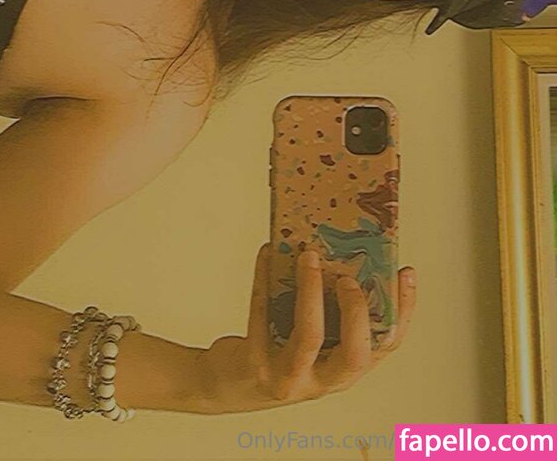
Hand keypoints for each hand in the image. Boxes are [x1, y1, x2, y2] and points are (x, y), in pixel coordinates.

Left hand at [194, 244, 415, 413]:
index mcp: (344, 369)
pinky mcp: (256, 364)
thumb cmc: (278, 350)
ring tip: (309, 256)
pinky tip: (267, 252)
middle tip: (349, 276)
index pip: (385, 345)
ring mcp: (289, 377)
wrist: (228, 384)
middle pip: (353, 355)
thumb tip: (338, 249)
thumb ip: (329, 308)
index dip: (403, 311)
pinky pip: (262, 316)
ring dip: (311, 292)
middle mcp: (322, 381)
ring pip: (308, 337)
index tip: (405, 272)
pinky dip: (264, 279)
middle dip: (356, 312)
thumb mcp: (311, 337)